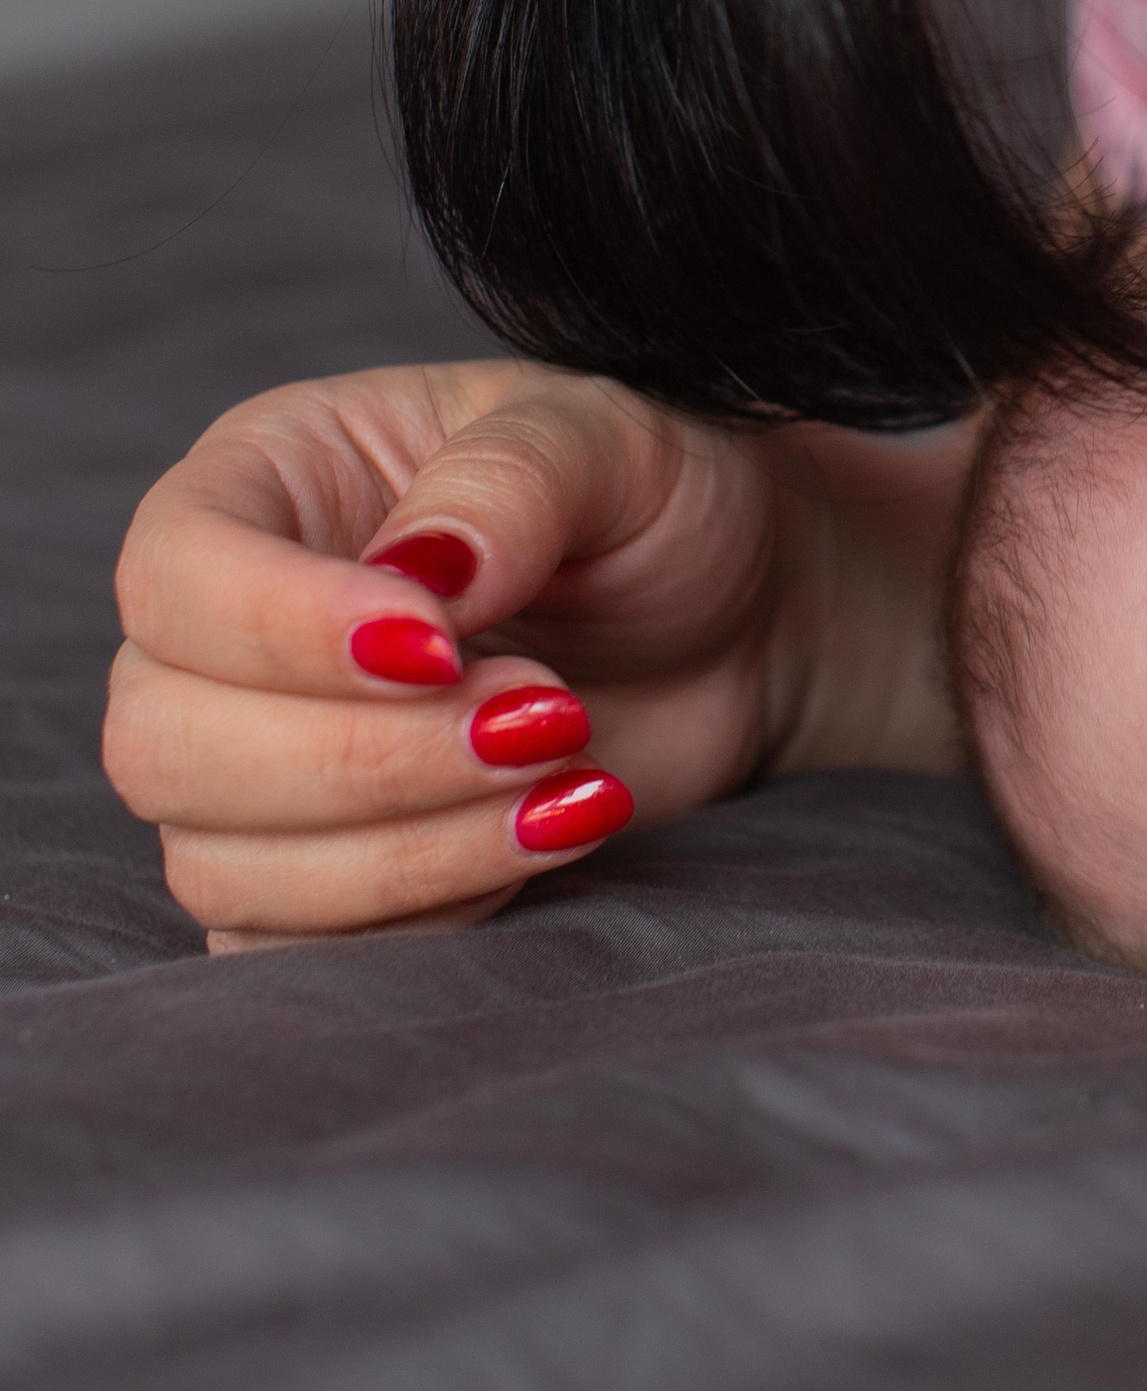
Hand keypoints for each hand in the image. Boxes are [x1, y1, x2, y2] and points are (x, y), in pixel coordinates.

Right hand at [106, 363, 962, 946]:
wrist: (737, 626)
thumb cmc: (658, 504)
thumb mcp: (614, 441)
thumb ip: (510, 485)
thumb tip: (420, 579)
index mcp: (271, 480)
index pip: (173, 572)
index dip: (282, 630)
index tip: (446, 646)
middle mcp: (229, 626)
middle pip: (164, 740)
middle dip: (367, 757)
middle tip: (548, 712)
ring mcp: (253, 761)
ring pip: (221, 863)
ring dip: (408, 847)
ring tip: (570, 774)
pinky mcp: (314, 874)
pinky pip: (288, 949)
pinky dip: (427, 915)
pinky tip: (551, 834)